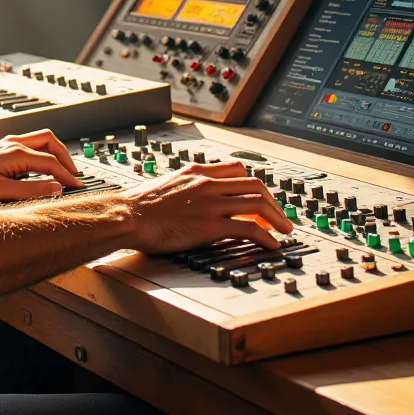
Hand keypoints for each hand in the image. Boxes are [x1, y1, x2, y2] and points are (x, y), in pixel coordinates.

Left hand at [0, 130, 81, 202]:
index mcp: (14, 152)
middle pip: (50, 141)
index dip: (67, 175)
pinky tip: (42, 168)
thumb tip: (55, 187)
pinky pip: (30, 145)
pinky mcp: (1, 148)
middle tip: (75, 174)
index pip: (51, 162)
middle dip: (65, 156)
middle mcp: (12, 143)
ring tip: (63, 170)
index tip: (78, 187)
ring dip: (55, 153)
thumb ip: (30, 189)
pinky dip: (43, 154)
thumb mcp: (0, 192)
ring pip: (40, 140)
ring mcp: (6, 144)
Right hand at [122, 162, 294, 253]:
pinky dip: (266, 236)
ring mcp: (211, 203)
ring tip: (284, 232)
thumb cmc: (141, 206)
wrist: (129, 215)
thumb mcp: (168, 184)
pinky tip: (271, 245)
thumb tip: (196, 198)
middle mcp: (208, 183)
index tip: (262, 198)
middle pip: (255, 184)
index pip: (237, 169)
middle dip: (274, 202)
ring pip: (258, 203)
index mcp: (197, 172)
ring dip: (277, 219)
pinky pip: (249, 228)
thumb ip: (187, 186)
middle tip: (281, 217)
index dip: (255, 184)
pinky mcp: (211, 225)